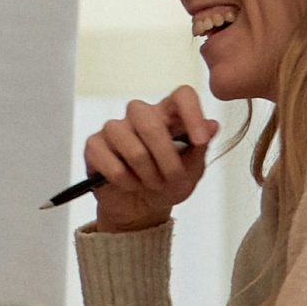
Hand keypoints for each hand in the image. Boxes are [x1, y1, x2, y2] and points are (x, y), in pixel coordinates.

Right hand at [84, 87, 216, 232]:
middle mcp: (140, 116)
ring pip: (132, 146)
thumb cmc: (167, 185)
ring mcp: (114, 129)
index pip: (181, 95)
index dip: (192, 113)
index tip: (199, 140)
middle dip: (165, 158)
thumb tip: (212, 125)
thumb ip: (200, 149)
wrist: (140, 210)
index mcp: (168, 116)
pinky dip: (125, 182)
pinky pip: (110, 163)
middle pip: (149, 120)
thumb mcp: (192, 172)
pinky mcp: (94, 146)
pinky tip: (129, 184)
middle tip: (171, 179)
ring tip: (150, 184)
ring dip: (147, 174)